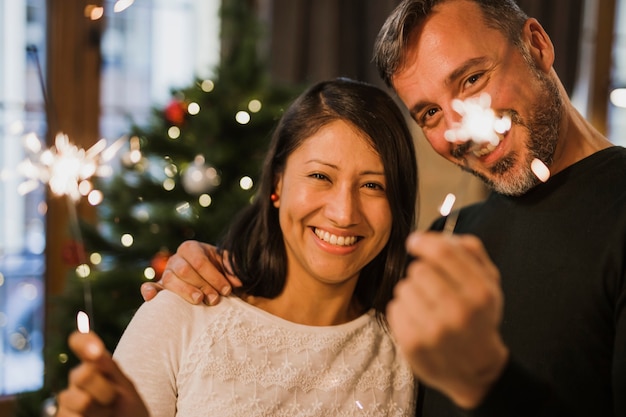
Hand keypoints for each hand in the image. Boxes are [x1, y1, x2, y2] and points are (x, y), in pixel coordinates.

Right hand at [56, 332, 148, 416]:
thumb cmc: (128, 409)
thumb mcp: (124, 385)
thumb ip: (108, 368)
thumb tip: (95, 349)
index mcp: (94, 364)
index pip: (80, 341)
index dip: (84, 342)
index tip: (96, 352)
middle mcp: (77, 379)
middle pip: (84, 375)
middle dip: (105, 390)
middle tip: (113, 400)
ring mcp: (67, 400)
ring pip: (82, 401)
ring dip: (101, 411)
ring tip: (107, 414)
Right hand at [140, 240, 241, 304]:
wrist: (209, 278)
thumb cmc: (220, 270)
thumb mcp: (228, 265)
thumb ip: (233, 267)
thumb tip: (237, 279)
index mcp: (191, 248)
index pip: (200, 261)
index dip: (214, 276)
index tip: (227, 289)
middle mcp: (176, 258)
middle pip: (185, 271)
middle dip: (202, 285)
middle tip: (215, 299)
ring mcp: (166, 273)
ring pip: (169, 280)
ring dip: (185, 291)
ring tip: (199, 300)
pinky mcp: (160, 287)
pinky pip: (150, 287)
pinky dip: (149, 291)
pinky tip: (152, 297)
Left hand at [387, 232, 508, 408]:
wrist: (476, 369)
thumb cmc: (479, 317)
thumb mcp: (489, 283)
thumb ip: (472, 252)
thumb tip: (443, 234)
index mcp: (480, 292)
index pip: (443, 253)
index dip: (424, 241)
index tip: (414, 241)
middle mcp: (459, 312)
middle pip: (419, 269)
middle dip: (421, 273)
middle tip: (432, 288)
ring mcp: (435, 331)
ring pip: (404, 288)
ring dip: (411, 292)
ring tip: (426, 306)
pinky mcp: (414, 345)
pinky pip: (394, 308)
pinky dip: (402, 310)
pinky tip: (417, 320)